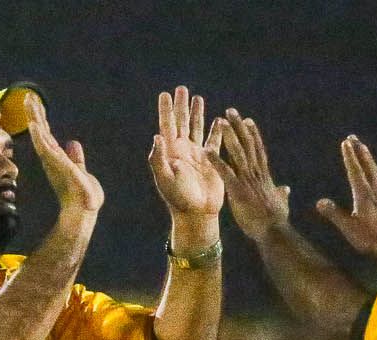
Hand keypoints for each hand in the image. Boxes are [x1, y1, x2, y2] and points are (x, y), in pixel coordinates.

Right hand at [25, 94, 103, 222]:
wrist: (84, 211)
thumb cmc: (82, 195)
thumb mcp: (81, 170)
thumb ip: (76, 158)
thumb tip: (73, 144)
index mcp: (57, 158)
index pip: (47, 135)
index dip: (40, 119)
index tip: (34, 103)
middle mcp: (52, 159)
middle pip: (42, 133)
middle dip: (35, 114)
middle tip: (28, 96)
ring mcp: (54, 162)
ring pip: (42, 137)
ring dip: (36, 120)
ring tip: (30, 104)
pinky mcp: (59, 165)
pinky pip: (48, 148)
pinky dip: (41, 137)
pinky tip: (35, 126)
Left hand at [149, 86, 223, 217]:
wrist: (197, 213)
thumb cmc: (178, 199)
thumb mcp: (165, 179)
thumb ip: (159, 158)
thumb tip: (157, 136)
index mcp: (170, 152)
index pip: (166, 126)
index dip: (165, 110)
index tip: (164, 94)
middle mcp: (182, 150)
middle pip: (181, 122)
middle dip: (181, 105)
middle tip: (181, 88)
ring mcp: (197, 155)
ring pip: (197, 128)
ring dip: (197, 113)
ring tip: (198, 98)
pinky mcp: (211, 161)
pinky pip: (214, 141)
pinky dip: (217, 130)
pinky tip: (219, 119)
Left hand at [209, 109, 289, 242]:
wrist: (274, 233)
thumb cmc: (276, 221)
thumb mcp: (280, 204)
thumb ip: (281, 194)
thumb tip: (286, 189)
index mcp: (264, 176)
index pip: (258, 150)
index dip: (252, 134)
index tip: (247, 121)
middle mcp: (256, 173)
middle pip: (248, 144)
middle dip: (239, 127)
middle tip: (230, 110)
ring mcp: (248, 181)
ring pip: (238, 153)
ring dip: (229, 135)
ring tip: (222, 120)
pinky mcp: (238, 191)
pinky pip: (225, 173)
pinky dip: (216, 161)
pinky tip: (206, 150)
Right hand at [315, 135, 376, 255]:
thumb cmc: (371, 238)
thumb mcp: (349, 228)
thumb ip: (335, 214)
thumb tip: (319, 202)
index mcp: (364, 193)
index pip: (355, 170)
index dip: (349, 156)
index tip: (345, 143)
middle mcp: (376, 189)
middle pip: (367, 164)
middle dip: (359, 150)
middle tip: (353, 137)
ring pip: (375, 170)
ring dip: (368, 158)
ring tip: (363, 149)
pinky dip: (375, 170)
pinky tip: (376, 174)